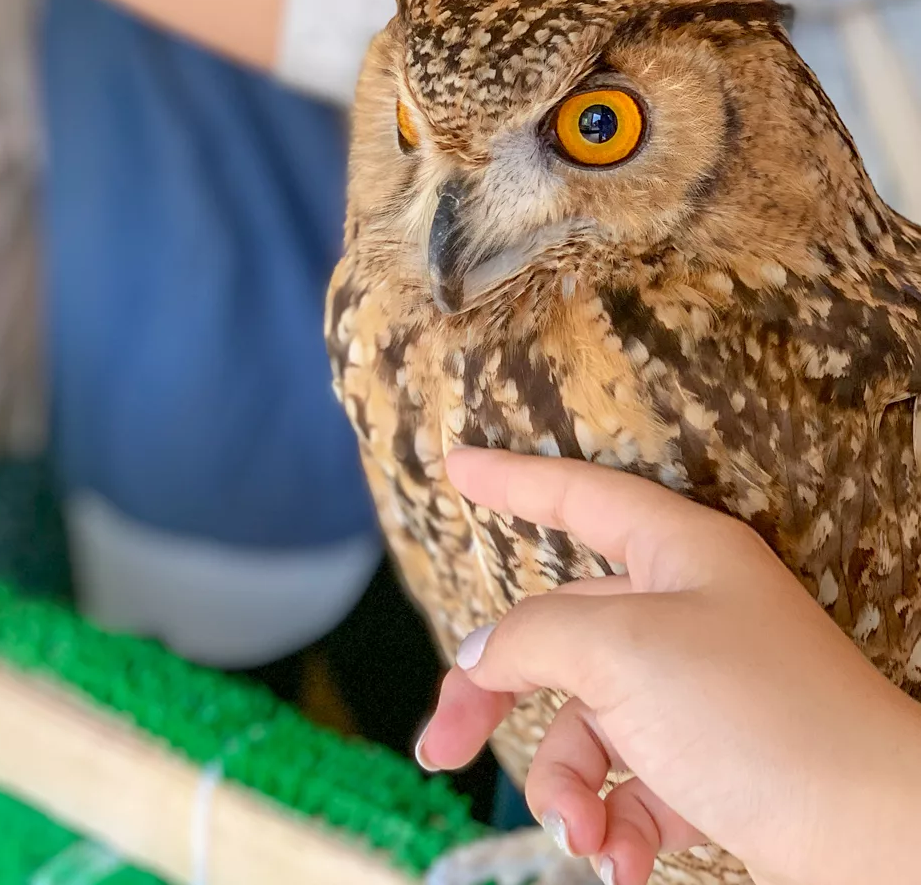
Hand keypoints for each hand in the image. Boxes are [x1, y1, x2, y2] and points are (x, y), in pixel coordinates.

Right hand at [418, 449, 920, 884]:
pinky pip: (625, 778)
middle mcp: (680, 612)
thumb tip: (480, 657)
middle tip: (438, 747)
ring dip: (567, 786)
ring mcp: (690, 689)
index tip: (458, 467)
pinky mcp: (703, 760)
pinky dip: (611, 819)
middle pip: (555, 634)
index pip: (575, 495)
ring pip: (584, 721)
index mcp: (674, 554)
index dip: (510, 479)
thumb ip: (533, 637)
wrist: (874, 837)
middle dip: (495, 697)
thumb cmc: (757, 714)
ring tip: (581, 836)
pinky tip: (619, 858)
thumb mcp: (622, 651)